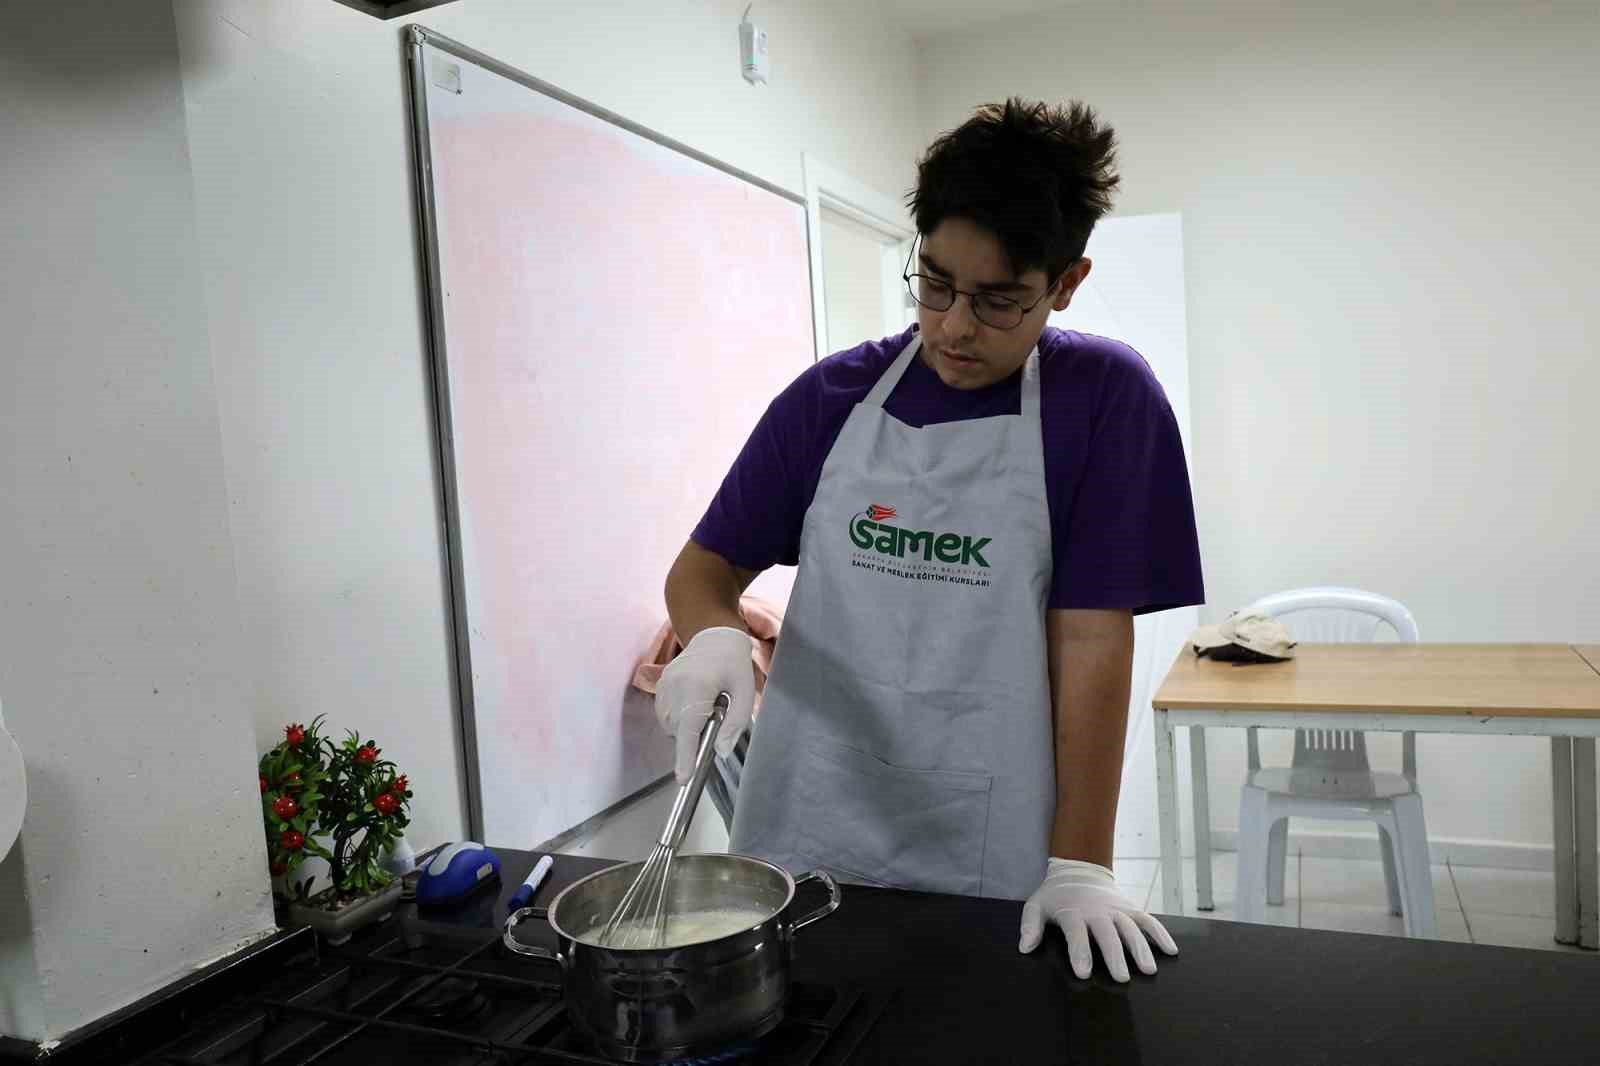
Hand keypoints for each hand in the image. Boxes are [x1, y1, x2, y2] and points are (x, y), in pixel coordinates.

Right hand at [654, 626, 754, 783]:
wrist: (715, 635)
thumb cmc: (734, 664)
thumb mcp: (745, 692)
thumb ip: (734, 724)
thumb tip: (720, 751)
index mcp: (697, 687)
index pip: (689, 729)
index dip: (685, 756)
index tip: (683, 778)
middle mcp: (675, 686)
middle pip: (677, 729)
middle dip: (692, 735)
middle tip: (715, 714)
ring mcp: (664, 684)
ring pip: (669, 723)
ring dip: (684, 726)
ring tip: (705, 704)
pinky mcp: (660, 684)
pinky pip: (664, 713)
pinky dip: (677, 716)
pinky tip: (693, 702)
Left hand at [1018, 858, 1177, 981]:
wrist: (1078, 871)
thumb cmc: (1055, 896)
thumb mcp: (1036, 905)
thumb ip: (1030, 926)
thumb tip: (1025, 948)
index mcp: (1072, 912)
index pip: (1076, 933)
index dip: (1079, 952)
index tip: (1084, 973)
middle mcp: (1097, 911)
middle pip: (1107, 933)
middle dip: (1114, 955)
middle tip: (1121, 978)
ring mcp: (1116, 909)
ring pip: (1131, 927)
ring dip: (1141, 948)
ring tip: (1148, 969)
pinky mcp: (1130, 908)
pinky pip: (1148, 920)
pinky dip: (1160, 933)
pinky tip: (1171, 951)